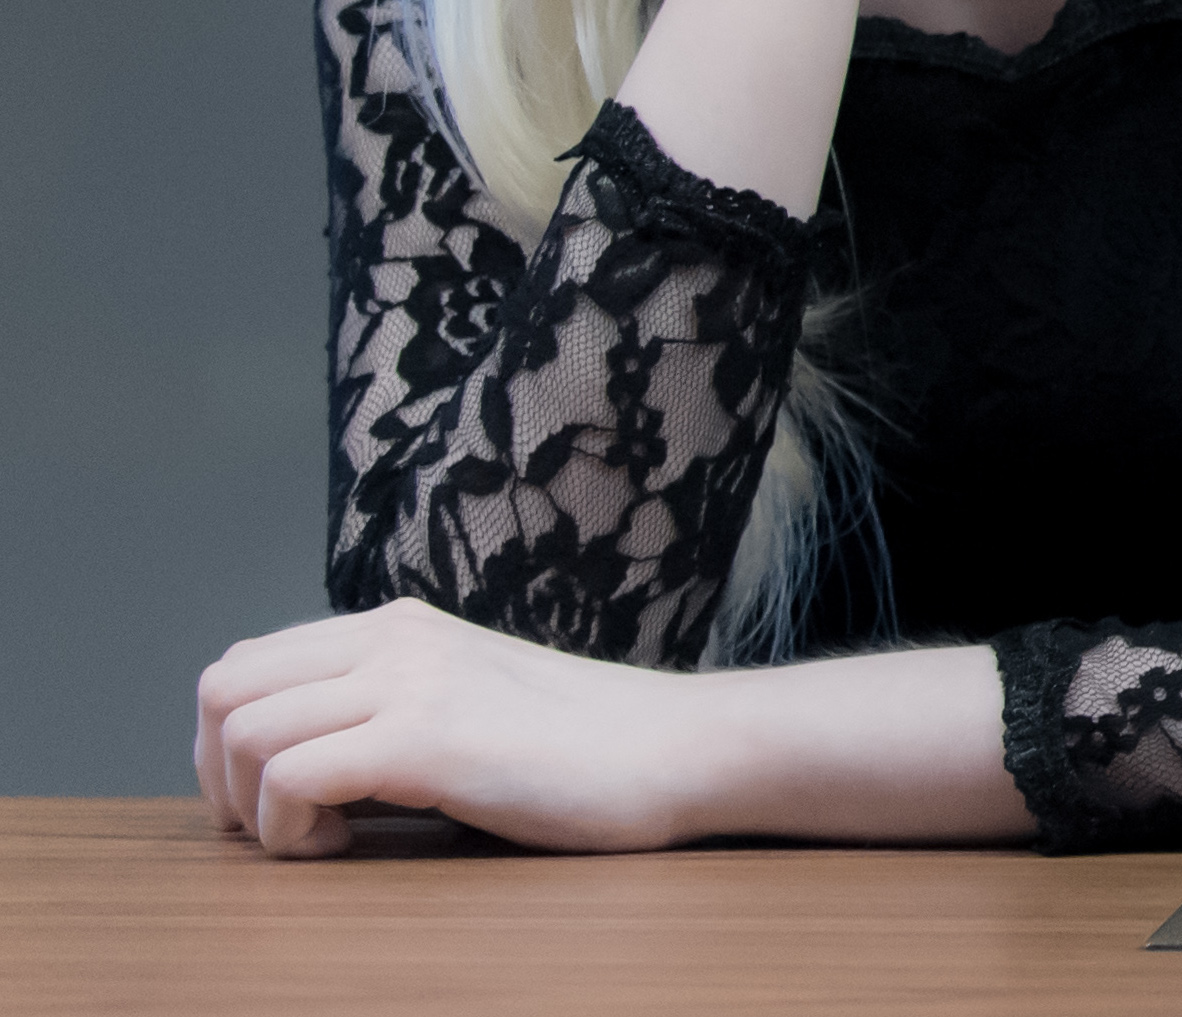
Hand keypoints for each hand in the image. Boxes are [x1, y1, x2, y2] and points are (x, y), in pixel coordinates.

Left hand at [194, 599, 695, 858]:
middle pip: (225, 686)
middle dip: (222, 776)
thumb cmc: (577, 748)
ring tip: (323, 841)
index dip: (230, 747)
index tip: (275, 805)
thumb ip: (392, 707)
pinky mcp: (427, 738)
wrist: (667, 748)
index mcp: (395, 626)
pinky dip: (293, 831)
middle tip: (280, 830)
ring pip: (246, 729)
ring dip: (257, 809)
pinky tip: (350, 848)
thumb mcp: (464, 701)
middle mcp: (390, 638)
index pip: (247, 662)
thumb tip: (304, 764)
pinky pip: (295, 778)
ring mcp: (407, 682)